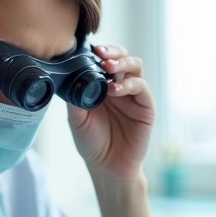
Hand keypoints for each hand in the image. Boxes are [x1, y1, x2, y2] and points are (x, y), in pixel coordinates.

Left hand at [68, 45, 154, 181]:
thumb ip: (75, 97)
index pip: (106, 60)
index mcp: (103, 86)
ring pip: (135, 67)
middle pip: (124, 57)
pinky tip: (114, 90)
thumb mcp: (77, 118)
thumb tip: (69, 76)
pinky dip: (128, 85)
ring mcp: (134, 96)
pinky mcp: (146, 108)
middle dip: (113, 52)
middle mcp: (120, 87)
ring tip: (107, 68)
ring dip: (122, 63)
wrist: (106, 167)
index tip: (89, 49)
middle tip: (100, 54)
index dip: (100, 52)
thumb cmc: (92, 143)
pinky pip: (141, 88)